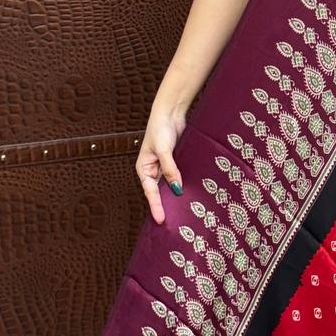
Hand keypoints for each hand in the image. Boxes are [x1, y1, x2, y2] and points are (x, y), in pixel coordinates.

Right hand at [135, 102, 186, 223]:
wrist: (170, 113)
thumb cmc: (160, 128)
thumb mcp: (163, 149)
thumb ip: (170, 168)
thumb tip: (176, 187)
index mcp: (144, 168)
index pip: (150, 192)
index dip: (156, 206)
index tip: (161, 220)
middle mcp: (153, 170)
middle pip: (159, 192)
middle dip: (165, 205)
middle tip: (172, 223)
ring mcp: (165, 167)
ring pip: (170, 186)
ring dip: (175, 196)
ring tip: (183, 213)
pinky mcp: (175, 163)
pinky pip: (178, 177)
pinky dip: (183, 185)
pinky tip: (191, 194)